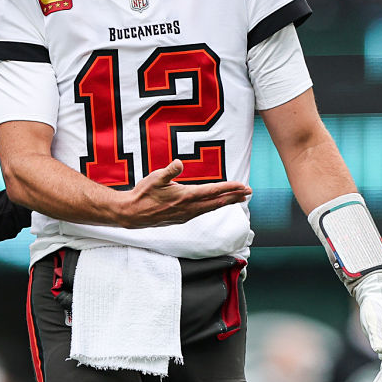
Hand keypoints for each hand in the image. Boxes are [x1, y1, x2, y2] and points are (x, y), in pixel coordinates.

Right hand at [118, 159, 251, 227]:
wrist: (132, 214)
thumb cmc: (143, 193)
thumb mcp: (154, 178)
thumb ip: (169, 171)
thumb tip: (179, 163)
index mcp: (185, 196)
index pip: (212, 191)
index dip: (229, 188)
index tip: (243, 186)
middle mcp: (189, 208)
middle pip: (217, 202)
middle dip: (234, 197)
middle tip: (249, 192)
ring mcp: (186, 215)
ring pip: (211, 208)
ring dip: (225, 202)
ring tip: (238, 199)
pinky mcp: (181, 218)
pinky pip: (202, 212)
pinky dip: (213, 207)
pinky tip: (215, 205)